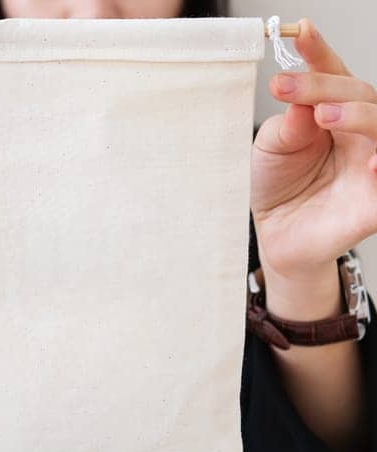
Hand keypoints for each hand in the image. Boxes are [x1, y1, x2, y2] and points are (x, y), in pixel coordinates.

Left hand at [253, 19, 376, 317]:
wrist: (277, 236)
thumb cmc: (278, 185)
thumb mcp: (270, 149)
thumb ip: (285, 127)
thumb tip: (302, 104)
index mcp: (332, 111)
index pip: (331, 75)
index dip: (318, 52)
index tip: (299, 31)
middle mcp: (359, 131)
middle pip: (359, 94)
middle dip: (324, 86)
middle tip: (286, 86)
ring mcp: (372, 161)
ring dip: (358, 114)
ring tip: (324, 114)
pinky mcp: (376, 198)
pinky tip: (370, 161)